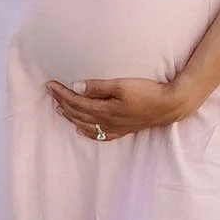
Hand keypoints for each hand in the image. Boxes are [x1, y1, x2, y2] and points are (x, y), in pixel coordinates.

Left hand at [46, 75, 197, 140]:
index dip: (61, 93)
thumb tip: (76, 87)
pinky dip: (87, 132)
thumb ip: (98, 87)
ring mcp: (115, 127)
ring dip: (70, 117)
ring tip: (59, 110)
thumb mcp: (121, 85)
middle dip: (62, 103)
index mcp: (104, 109)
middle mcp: (106, 121)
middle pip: (77, 113)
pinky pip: (99, 134)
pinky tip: (81, 130)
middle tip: (50, 93)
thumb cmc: (146, 92)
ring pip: (85, 124)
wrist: (169, 106)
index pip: (75, 101)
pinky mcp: (123, 129)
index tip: (50, 85)